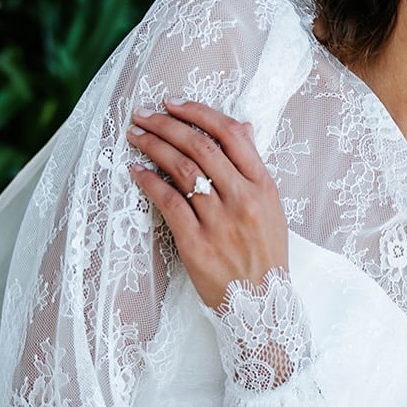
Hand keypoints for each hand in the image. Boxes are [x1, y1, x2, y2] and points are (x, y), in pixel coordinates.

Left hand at [125, 99, 286, 308]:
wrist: (262, 303)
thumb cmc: (265, 254)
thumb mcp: (271, 207)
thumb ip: (253, 167)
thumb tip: (242, 126)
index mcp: (264, 186)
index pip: (231, 135)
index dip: (198, 112)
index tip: (173, 103)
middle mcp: (243, 199)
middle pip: (200, 147)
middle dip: (166, 124)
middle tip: (143, 114)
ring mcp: (220, 222)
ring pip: (181, 170)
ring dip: (153, 147)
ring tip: (134, 136)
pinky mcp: (197, 244)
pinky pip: (168, 203)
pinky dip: (149, 182)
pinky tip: (136, 170)